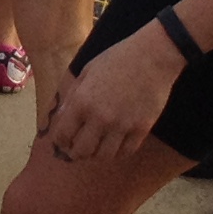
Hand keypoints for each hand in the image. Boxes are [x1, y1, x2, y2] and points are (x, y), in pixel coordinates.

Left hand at [45, 19, 183, 163]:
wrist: (152, 57)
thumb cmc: (117, 59)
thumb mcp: (87, 71)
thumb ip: (73, 95)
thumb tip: (63, 116)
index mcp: (82, 101)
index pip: (63, 134)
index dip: (60, 141)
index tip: (62, 142)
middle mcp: (100, 118)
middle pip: (82, 151)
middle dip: (76, 153)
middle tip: (78, 150)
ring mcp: (122, 126)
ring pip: (104, 156)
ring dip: (97, 155)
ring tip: (96, 148)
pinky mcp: (141, 130)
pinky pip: (126, 152)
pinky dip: (118, 152)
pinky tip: (115, 145)